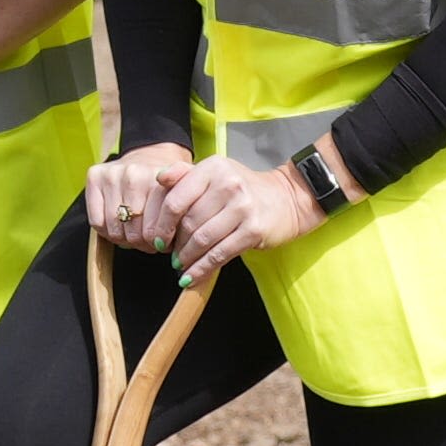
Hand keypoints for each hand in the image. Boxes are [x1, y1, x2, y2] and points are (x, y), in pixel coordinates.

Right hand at [86, 142, 201, 253]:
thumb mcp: (189, 193)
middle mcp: (134, 175)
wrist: (151, 152)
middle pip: (134, 233)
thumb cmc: (170, 183)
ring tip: (136, 232)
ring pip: (114, 230)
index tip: (164, 242)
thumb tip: (176, 242)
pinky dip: (107, 231)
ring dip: (125, 239)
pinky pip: (97, 222)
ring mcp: (112, 175)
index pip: (154, 231)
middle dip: (143, 243)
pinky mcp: (94, 176)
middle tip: (150, 240)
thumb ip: (190, 210)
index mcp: (159, 180)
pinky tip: (119, 225)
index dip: (159, 243)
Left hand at [159, 153, 326, 276]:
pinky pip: (220, 254)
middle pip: (189, 222)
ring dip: (187, 257)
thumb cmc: (242, 188)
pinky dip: (202, 268)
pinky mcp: (254, 230)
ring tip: (180, 264)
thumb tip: (158, 179)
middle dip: (175, 243)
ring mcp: (243, 208)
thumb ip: (185, 174)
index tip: (158, 238)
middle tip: (170, 254)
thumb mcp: (215, 173)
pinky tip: (192, 276)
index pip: (176, 199)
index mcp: (213, 168)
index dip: (162, 223)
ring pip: (203, 240)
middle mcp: (228, 185)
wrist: (287, 198)